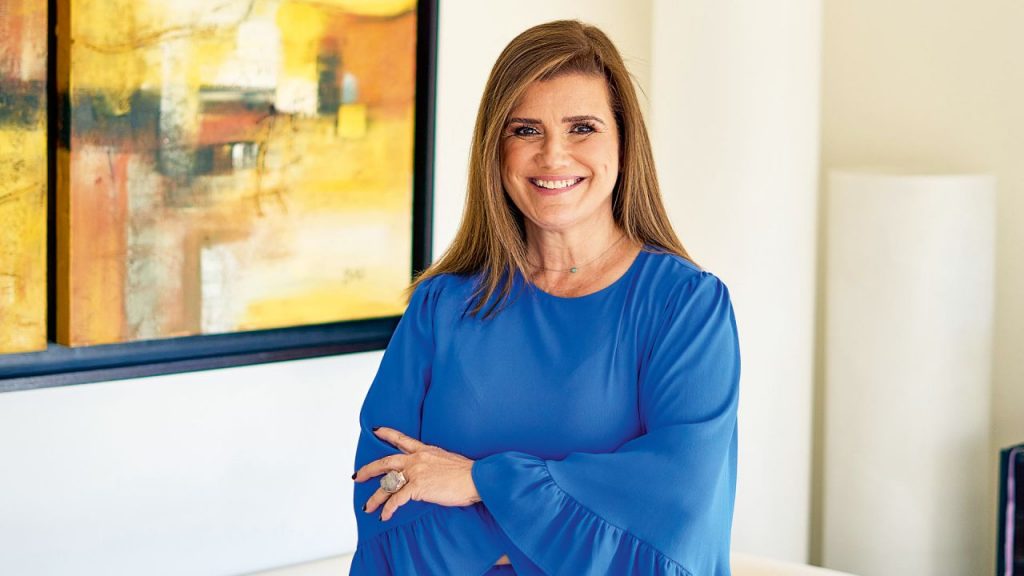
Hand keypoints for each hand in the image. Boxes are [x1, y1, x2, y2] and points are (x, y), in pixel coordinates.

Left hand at [354, 426, 480, 520]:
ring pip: (387, 484)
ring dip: (375, 497)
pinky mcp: (418, 487)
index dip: (387, 434)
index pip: (402, 439)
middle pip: (386, 462)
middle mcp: (417, 459)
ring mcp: (416, 472)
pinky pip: (397, 500)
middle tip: (358, 476)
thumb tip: (429, 473)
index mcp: (425, 450)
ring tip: (367, 507)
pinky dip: (388, 509)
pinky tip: (384, 516)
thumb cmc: (467, 473)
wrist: (476, 478)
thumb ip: (434, 463)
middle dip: (369, 470)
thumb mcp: (447, 460)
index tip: (376, 430)